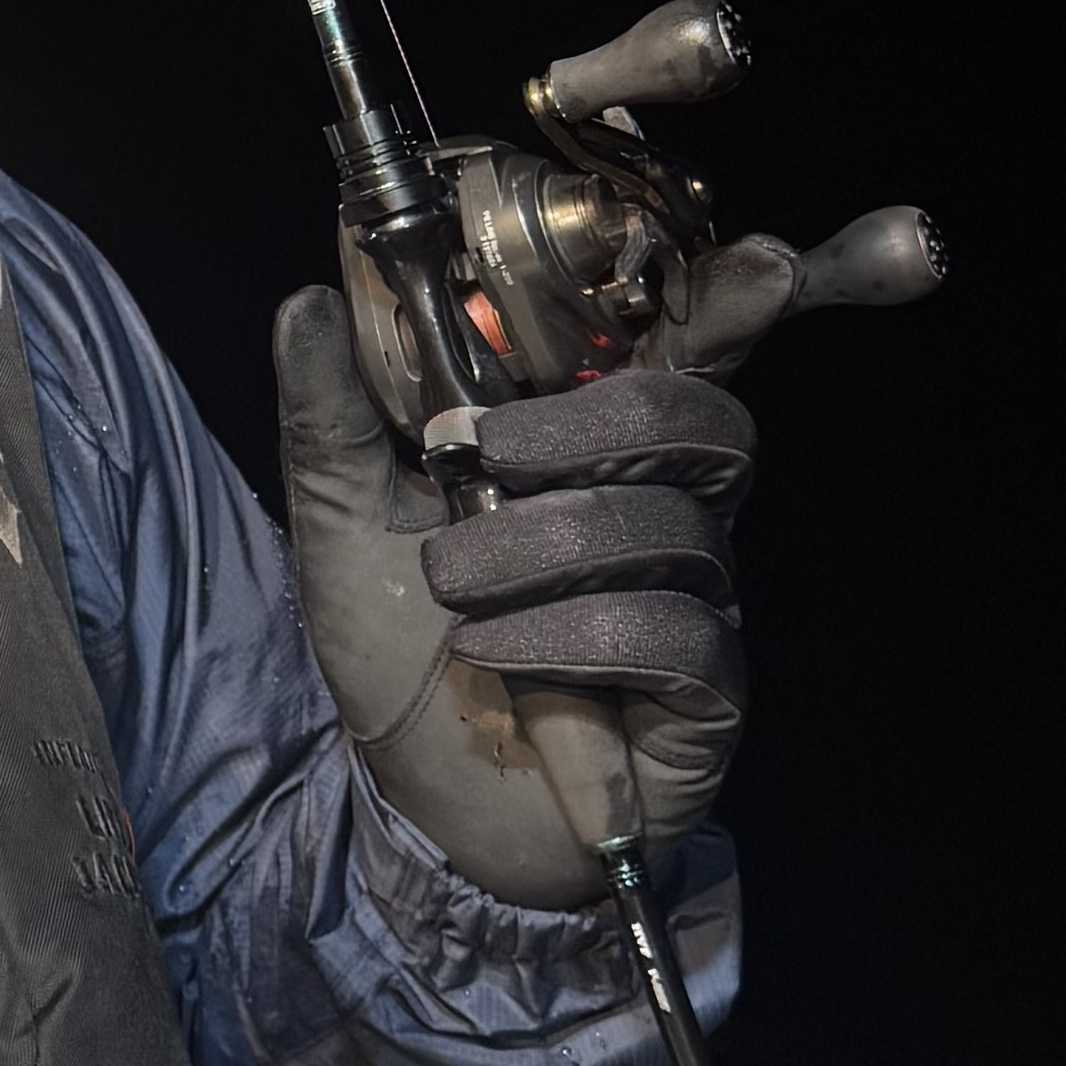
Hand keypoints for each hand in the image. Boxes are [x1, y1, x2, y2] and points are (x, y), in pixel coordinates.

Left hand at [273, 287, 751, 910]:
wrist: (417, 803)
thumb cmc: (400, 650)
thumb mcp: (343, 523)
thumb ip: (331, 414)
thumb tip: (306, 300)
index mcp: (594, 448)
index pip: (683, 350)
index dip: (731, 300)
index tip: (760, 263)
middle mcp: (668, 508)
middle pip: (700, 415)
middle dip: (587, 423)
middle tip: (481, 452)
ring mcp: (698, 599)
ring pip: (671, 522)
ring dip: (539, 548)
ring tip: (455, 592)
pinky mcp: (707, 693)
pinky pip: (674, 630)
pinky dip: (571, 634)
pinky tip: (497, 657)